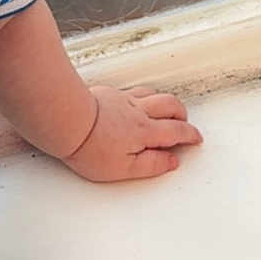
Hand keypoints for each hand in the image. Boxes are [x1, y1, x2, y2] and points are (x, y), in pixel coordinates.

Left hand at [61, 85, 201, 182]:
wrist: (65, 120)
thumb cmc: (90, 147)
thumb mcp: (124, 169)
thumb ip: (152, 165)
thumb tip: (172, 161)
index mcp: (145, 131)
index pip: (177, 131)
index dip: (190, 135)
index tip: (195, 138)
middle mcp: (137, 111)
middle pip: (170, 105)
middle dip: (182, 114)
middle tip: (183, 124)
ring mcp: (121, 99)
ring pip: (152, 93)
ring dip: (163, 101)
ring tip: (162, 111)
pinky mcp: (106, 93)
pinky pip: (131, 90)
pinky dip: (141, 95)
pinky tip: (132, 103)